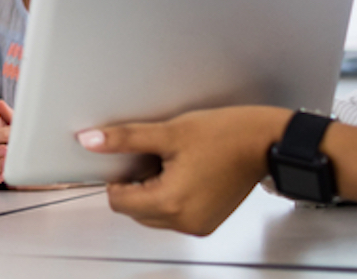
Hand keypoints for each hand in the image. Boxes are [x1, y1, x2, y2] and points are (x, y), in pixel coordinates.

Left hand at [80, 105, 290, 235]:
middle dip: (137, 185)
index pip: (118, 201)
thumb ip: (124, 139)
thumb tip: (91, 140)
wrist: (265, 142)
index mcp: (171, 203)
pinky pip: (173, 215)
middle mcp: (184, 221)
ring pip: (152, 215)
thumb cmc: (226, 135)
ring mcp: (198, 224)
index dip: (118, 178)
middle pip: (134, 210)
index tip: (129, 159)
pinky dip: (170, 198)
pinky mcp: (208, 222)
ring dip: (153, 192)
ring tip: (174, 165)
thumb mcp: (167, 132)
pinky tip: (186, 174)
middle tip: (155, 158)